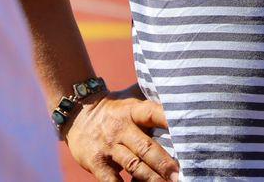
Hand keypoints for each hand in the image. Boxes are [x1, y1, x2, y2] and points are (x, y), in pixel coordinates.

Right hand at [64, 87, 178, 181]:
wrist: (77, 113)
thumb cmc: (114, 108)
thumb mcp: (131, 97)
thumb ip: (152, 97)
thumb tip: (182, 90)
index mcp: (133, 110)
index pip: (153, 113)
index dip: (168, 120)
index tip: (187, 130)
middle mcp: (121, 128)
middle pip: (146, 147)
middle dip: (164, 163)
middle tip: (180, 175)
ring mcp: (108, 146)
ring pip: (133, 165)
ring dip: (151, 178)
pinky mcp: (96, 162)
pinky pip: (111, 180)